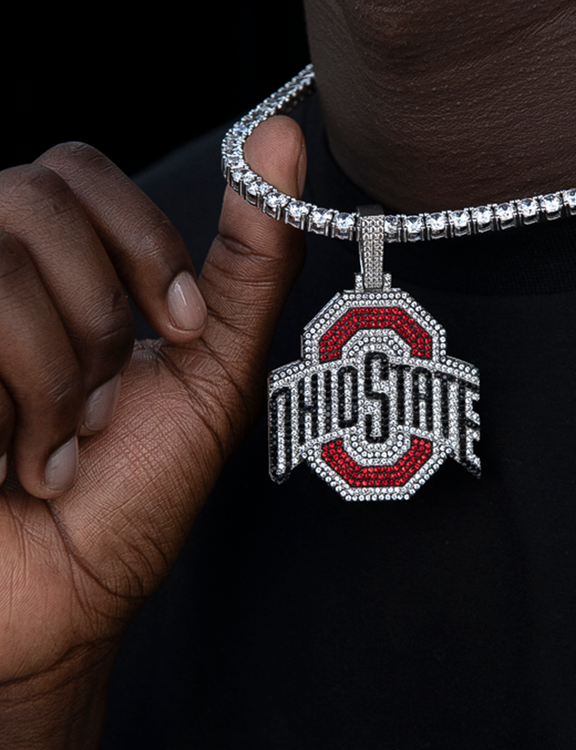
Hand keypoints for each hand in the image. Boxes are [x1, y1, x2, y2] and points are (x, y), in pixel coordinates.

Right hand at [0, 116, 305, 747]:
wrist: (65, 592)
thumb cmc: (137, 489)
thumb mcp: (216, 367)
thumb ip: (250, 259)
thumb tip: (281, 136)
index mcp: (59, 270)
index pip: (73, 168)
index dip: (140, 244)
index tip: (182, 328)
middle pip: (31, 202)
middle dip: (99, 322)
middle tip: (104, 406)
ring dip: (53, 380)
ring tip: (52, 444)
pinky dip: (3, 413)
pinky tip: (0, 461)